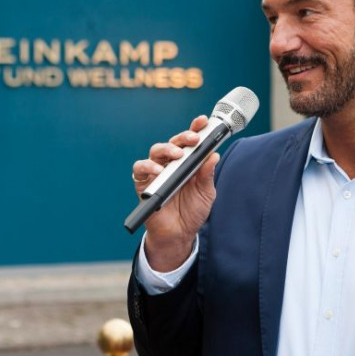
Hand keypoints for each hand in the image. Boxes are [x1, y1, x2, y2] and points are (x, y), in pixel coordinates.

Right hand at [131, 115, 219, 271]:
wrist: (179, 234)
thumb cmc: (192, 211)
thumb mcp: (206, 193)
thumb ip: (207, 175)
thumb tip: (214, 155)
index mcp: (188, 163)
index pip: (191, 142)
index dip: (196, 128)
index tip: (203, 121)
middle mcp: (172, 164)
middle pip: (173, 142)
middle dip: (183, 137)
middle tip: (193, 139)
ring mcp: (157, 172)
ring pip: (156, 151)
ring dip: (166, 149)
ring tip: (176, 154)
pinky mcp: (143, 183)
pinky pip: (140, 169)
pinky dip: (147, 167)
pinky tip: (158, 171)